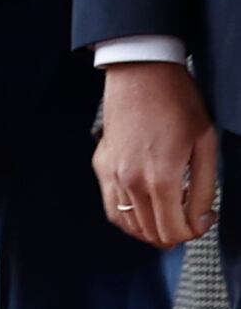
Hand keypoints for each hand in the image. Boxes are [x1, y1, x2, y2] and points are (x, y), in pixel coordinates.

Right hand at [97, 60, 219, 252]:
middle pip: (151, 232)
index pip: (174, 230)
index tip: (206, 220)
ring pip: (128, 224)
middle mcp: (131, 181)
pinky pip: (111, 206)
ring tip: (168, 220)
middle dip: (175, 234)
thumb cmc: (178, 103)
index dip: (194, 233)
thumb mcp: (206, 145)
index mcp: (161, 177)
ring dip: (150, 231)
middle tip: (191, 220)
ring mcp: (112, 174)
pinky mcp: (101, 166)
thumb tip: (201, 221)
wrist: (141, 74)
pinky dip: (128, 219)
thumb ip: (204, 189)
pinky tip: (144, 210)